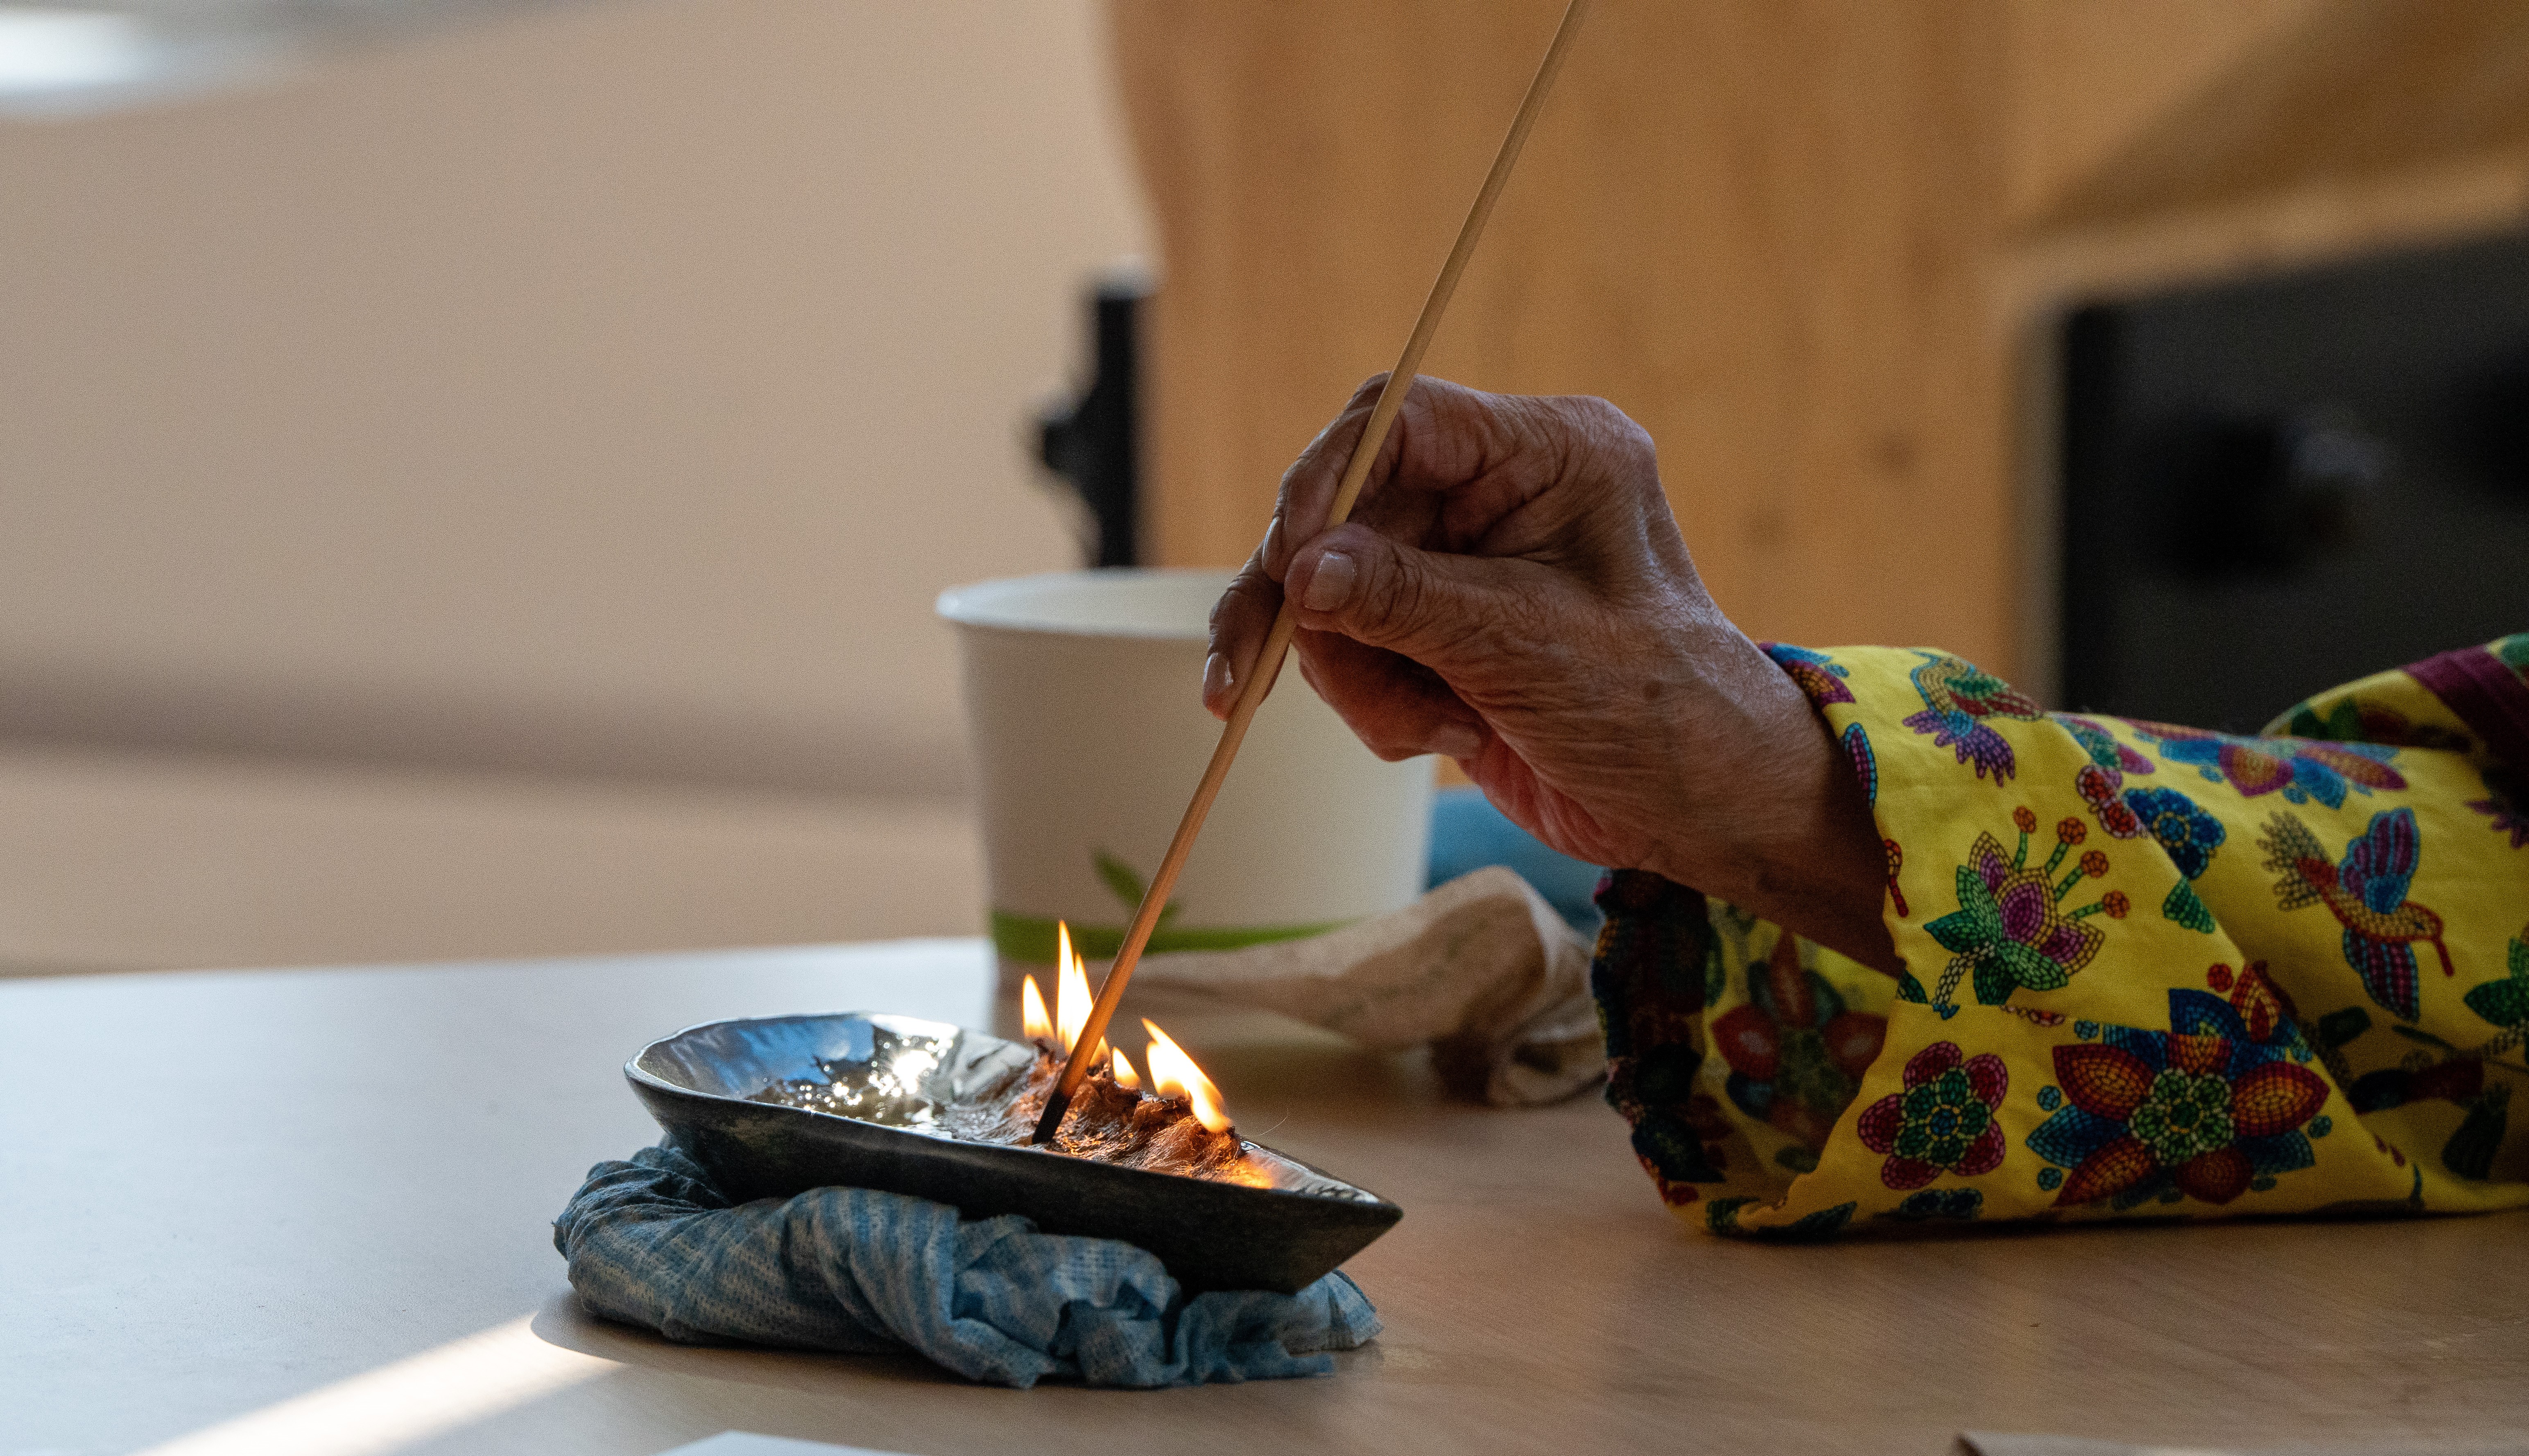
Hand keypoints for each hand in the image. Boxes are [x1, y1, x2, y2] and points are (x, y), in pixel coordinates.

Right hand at [1205, 375, 1895, 971]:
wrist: (1699, 810)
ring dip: (1353, 673)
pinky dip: (1375, 702)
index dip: (1326, 480)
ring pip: (1336, 589)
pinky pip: (1355, 646)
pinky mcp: (1441, 627)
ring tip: (1422, 731)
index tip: (1288, 562)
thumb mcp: (1525, 647)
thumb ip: (1403, 600)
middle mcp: (1502, 492)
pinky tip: (1441, 739)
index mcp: (1551, 453)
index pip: (1402, 420)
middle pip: (1348, 511)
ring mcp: (1466, 562)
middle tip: (1248, 677)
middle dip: (1314, 606)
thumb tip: (1297, 573)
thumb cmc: (1653, 711)